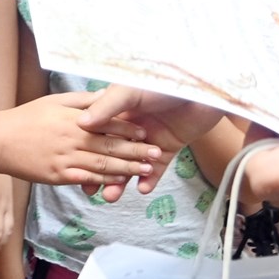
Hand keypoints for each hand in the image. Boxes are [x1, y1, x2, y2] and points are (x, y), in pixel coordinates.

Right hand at [0, 91, 161, 187]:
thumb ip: (82, 100)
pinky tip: (118, 182)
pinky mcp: (58, 175)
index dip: (129, 128)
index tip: (146, 131)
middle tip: (155, 153)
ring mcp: (65, 158)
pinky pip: (86, 178)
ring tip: (145, 169)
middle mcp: (72, 138)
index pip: (107, 123)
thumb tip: (104, 95)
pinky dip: (104, 180)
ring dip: (126, 168)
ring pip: (101, 164)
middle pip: (110, 145)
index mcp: (74, 118)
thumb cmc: (27, 117)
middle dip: (135, 150)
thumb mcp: (55, 100)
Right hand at [79, 86, 223, 197]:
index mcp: (120, 110)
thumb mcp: (131, 90)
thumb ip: (108, 106)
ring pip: (133, 165)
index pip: (99, 136)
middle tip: (91, 192)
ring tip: (113, 196)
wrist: (203, 88)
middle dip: (101, 174)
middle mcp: (134, 126)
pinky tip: (142, 189)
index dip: (87, 153)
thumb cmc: (165, 82)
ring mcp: (151, 139)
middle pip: (113, 155)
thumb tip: (82, 123)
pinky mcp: (169, 148)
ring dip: (123, 182)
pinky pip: (157, 170)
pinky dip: (149, 180)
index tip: (76, 169)